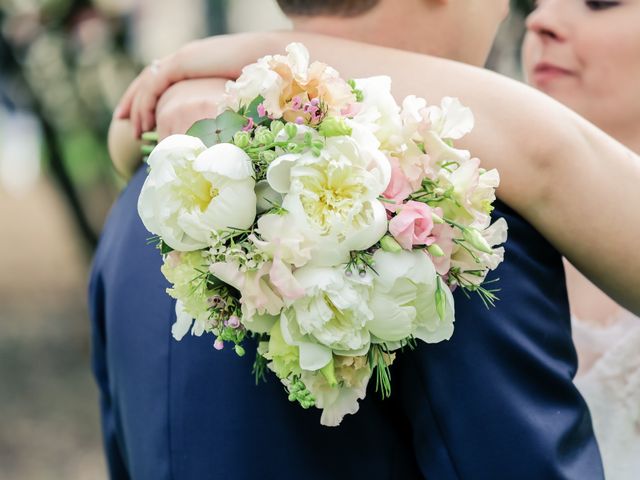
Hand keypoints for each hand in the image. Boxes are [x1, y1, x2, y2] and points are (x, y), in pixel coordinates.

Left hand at [113, 33, 265, 136]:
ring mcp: (181, 58)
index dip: (149, 98)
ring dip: (136, 107)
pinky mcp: (181, 63)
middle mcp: (183, 59)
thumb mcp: (235, 95)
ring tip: (132, 129)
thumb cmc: (259, 78)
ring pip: (147, 84)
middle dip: (133, 100)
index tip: (142, 117)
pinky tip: (143, 122)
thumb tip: (220, 130)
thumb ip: (221, 106)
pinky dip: (145, 104)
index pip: (163, 80)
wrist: (265, 56)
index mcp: (194, 64)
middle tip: (122, 119)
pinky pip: (154, 85)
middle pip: (148, 80)